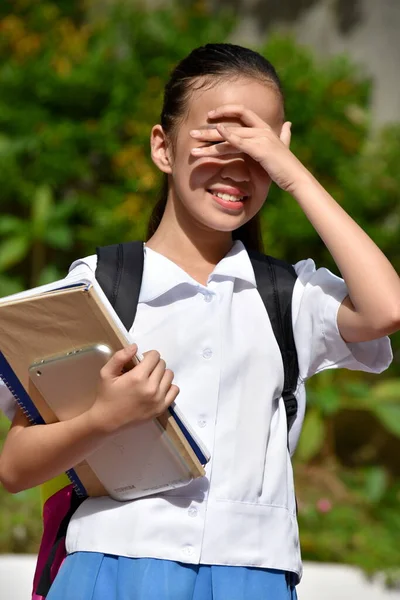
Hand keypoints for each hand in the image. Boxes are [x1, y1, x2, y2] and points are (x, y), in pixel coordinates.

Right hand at [89, 345, 178, 434]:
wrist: (107, 420)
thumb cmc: (106, 395)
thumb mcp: (106, 373)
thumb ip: (120, 357)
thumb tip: (135, 346)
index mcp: (138, 377)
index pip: (154, 356)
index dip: (147, 356)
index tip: (140, 362)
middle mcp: (151, 387)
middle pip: (162, 364)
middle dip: (153, 364)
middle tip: (143, 371)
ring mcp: (158, 399)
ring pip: (169, 375)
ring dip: (161, 374)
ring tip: (150, 379)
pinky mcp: (162, 408)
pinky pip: (175, 390)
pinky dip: (168, 386)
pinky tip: (157, 388)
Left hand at [190, 105, 308, 192]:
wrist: (296, 178)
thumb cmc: (286, 166)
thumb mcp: (283, 148)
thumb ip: (283, 135)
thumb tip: (288, 124)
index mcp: (264, 128)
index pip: (242, 112)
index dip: (225, 111)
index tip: (209, 117)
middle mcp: (261, 130)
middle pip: (230, 124)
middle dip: (209, 129)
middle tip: (192, 133)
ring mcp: (261, 138)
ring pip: (230, 135)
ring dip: (210, 139)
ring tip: (193, 145)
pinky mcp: (260, 149)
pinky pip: (240, 142)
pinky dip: (228, 137)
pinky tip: (217, 135)